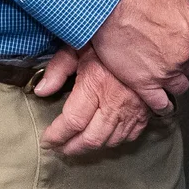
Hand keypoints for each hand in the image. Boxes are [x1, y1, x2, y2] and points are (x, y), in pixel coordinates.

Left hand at [35, 46, 150, 155]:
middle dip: (72, 148)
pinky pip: (128, 137)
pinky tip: (102, 138)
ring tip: (76, 145)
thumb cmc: (107, 40)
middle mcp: (115, 103)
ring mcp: (133, 110)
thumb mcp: (77, 47)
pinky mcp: (145, 113)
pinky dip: (113, 142)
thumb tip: (40, 91)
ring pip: (110, 142)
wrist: (148, 39)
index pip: (72, 122)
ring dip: (91, 148)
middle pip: (91, 139)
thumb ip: (58, 69)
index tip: (47, 140)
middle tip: (59, 149)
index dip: (57, 135)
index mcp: (95, 85)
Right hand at [88, 0, 188, 108]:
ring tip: (163, 75)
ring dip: (173, 81)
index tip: (188, 43)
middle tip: (167, 53)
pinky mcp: (144, 83)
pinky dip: (162, 105)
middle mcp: (183, 54)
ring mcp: (164, 71)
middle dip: (182, 60)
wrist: (107, 1)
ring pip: (179, 85)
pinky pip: (159, 103)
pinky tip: (160, 102)